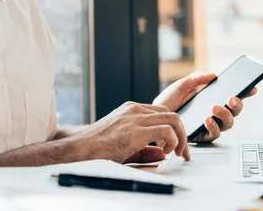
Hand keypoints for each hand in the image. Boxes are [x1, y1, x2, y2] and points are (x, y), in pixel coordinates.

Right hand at [74, 101, 190, 163]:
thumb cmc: (96, 149)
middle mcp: (135, 109)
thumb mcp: (124, 145)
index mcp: (130, 110)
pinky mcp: (137, 130)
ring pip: (173, 119)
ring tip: (177, 152)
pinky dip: (173, 141)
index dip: (173, 129)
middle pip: (171, 114)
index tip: (175, 146)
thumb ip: (145, 149)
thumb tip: (163, 153)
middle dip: (182, 133)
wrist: (79, 149)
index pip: (161, 112)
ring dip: (181, 137)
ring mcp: (136, 117)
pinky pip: (167, 130)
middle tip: (183, 151)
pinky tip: (167, 152)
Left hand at [153, 71, 256, 142]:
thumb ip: (197, 78)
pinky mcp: (201, 136)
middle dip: (237, 105)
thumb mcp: (182, 85)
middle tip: (231, 98)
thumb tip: (214, 75)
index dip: (245, 93)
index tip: (252, 87)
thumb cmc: (168, 101)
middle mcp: (214, 113)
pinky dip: (212, 126)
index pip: (232, 96)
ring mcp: (209, 125)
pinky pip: (213, 134)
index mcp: (212, 99)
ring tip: (214, 107)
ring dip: (224, 115)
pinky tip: (206, 119)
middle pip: (235, 112)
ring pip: (228, 124)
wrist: (155, 117)